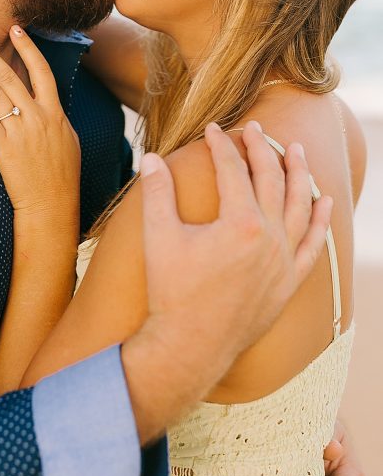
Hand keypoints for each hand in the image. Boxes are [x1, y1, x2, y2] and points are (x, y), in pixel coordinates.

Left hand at [0, 26, 80, 230]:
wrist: (52, 205)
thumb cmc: (62, 176)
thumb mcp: (68, 141)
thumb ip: (56, 119)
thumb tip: (49, 105)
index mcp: (55, 113)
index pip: (41, 72)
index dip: (28, 49)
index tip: (16, 30)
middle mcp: (38, 117)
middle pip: (12, 76)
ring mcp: (20, 131)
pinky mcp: (4, 147)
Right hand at [123, 122, 332, 444]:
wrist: (190, 346)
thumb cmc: (171, 292)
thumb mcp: (158, 238)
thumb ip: (156, 193)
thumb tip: (151, 158)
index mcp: (239, 223)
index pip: (232, 170)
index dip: (221, 146)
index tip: (212, 130)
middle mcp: (269, 238)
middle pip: (270, 179)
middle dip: (261, 149)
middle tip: (253, 129)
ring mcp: (284, 260)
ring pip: (300, 205)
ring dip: (298, 174)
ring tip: (295, 150)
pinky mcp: (290, 281)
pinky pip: (313, 244)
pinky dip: (320, 220)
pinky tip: (323, 200)